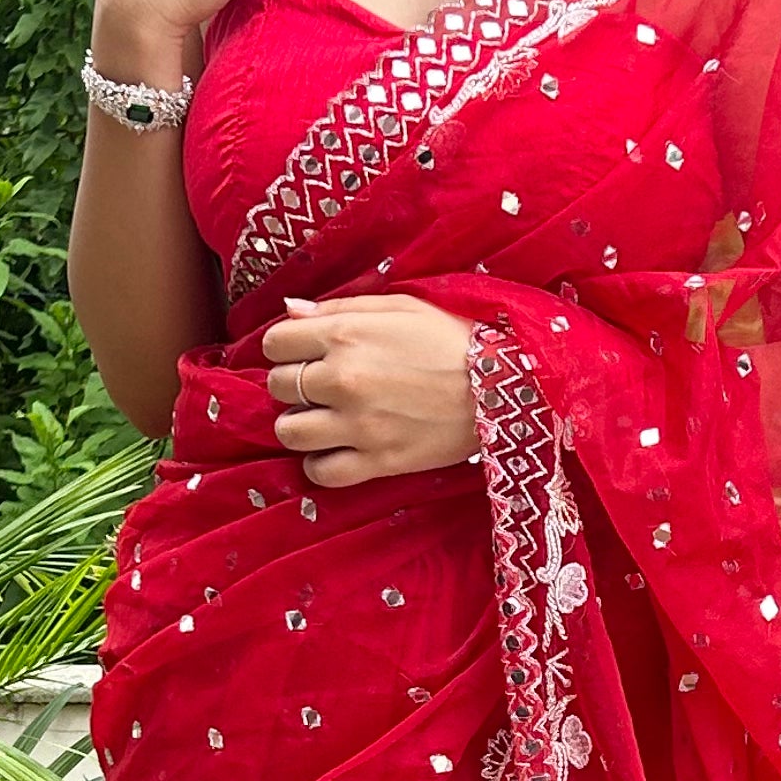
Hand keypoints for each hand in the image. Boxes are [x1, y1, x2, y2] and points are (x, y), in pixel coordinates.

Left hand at [262, 296, 479, 486]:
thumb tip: (290, 310)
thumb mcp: (400, 307)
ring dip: (300, 425)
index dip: (287, 347)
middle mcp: (343, 380)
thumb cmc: (453, 338)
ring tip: (324, 420)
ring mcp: (357, 425)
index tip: (304, 352)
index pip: (276, 343)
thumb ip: (341, 307)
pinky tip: (336, 451)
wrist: (505, 386)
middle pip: (278, 386)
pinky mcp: (377, 461)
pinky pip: (320, 472)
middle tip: (320, 386)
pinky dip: (321, 464)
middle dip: (292, 384)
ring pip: (289, 432)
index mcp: (346, 335)